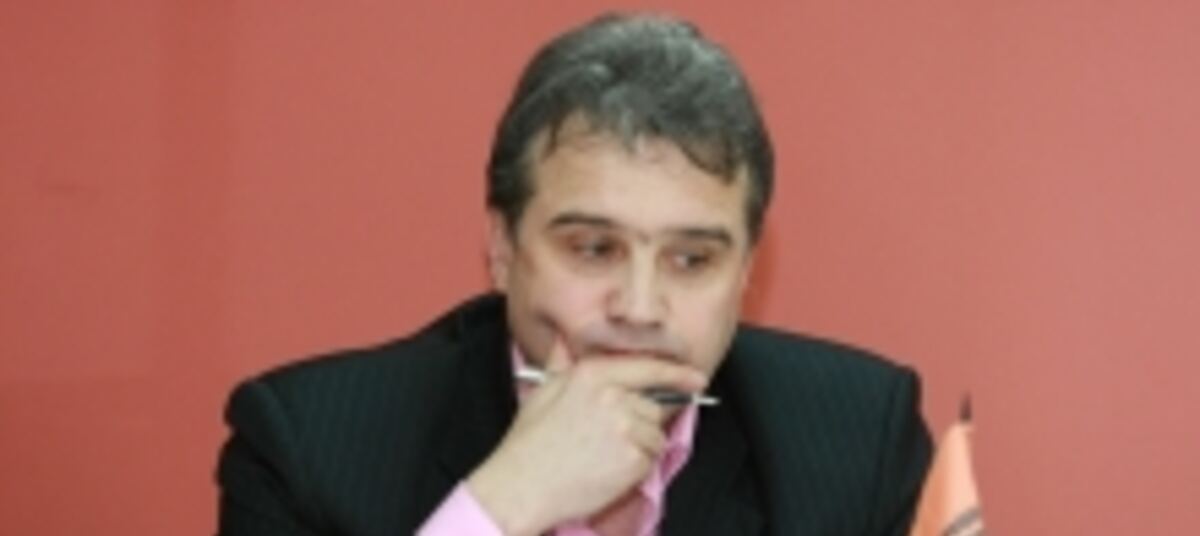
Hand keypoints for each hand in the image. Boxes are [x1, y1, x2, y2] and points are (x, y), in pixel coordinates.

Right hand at [466, 338, 705, 535]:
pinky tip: (608, 469)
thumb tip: (566, 341)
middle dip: (642, 421)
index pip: (648, 368)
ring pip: (655, 434)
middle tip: (611, 437)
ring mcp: (626, 427)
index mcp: (592, 374)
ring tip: (604, 455)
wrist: (522, 486)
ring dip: (639, 446)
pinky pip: (651, 459)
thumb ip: (561, 363)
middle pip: (654, 404)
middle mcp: (613, 395)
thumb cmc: (529, 443)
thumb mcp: (542, 391)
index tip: (697, 378)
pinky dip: (636, 467)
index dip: (677, 373)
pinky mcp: (633, 458)